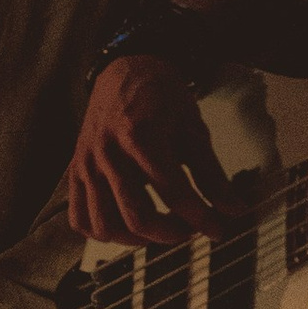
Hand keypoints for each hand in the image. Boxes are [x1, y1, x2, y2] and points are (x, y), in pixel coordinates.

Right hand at [65, 54, 232, 244]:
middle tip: (190, 229)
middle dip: (171, 233)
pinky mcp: (75, 171)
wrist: (126, 69)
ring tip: (159, 228)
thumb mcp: (193, 129)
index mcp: (141, 137)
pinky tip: (124, 225)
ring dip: (137, 239)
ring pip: (106, 225)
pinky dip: (101, 231)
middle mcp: (108, 154)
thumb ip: (211, 173)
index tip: (218, 230)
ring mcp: (87, 164)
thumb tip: (232, 209)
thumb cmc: (160, 96)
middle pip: (138, 217)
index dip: (201, 218)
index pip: (174, 194)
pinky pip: (80, 218)